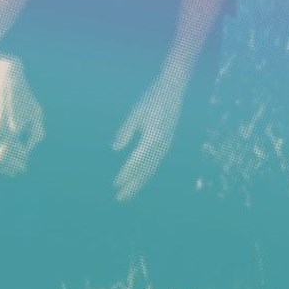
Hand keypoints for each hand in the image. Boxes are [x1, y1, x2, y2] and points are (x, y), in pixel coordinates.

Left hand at [112, 73, 184, 201]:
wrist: (173, 90)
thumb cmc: (151, 99)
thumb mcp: (135, 113)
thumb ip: (126, 131)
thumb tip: (115, 149)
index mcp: (152, 138)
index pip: (136, 162)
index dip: (125, 174)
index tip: (114, 184)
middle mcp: (161, 145)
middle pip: (145, 171)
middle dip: (132, 185)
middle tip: (119, 197)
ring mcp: (166, 145)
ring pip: (151, 169)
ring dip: (139, 181)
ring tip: (127, 191)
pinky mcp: (166, 143)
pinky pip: (155, 162)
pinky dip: (146, 172)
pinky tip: (138, 177)